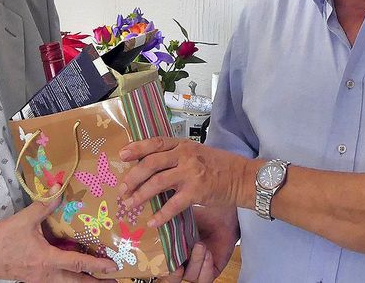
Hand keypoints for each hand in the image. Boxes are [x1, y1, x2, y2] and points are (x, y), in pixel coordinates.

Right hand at [0, 195, 117, 281]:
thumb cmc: (2, 239)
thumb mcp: (24, 220)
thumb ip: (43, 205)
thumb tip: (59, 189)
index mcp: (47, 260)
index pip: (78, 264)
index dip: (97, 265)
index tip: (114, 266)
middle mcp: (47, 274)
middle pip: (77, 282)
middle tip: (114, 281)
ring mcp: (40, 279)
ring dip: (83, 282)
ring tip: (98, 280)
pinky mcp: (34, 279)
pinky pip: (57, 281)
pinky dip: (69, 278)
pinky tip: (73, 273)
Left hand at [118, 137, 252, 228]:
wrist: (243, 178)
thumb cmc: (219, 166)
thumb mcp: (197, 153)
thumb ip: (177, 156)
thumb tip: (151, 166)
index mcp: (183, 144)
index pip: (155, 143)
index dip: (137, 148)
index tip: (121, 155)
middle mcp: (185, 155)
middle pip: (151, 163)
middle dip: (133, 177)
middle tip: (121, 189)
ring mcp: (190, 173)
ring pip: (158, 182)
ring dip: (141, 194)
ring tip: (130, 204)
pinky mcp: (197, 191)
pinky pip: (173, 204)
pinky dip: (161, 214)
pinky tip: (152, 221)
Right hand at [165, 206, 238, 282]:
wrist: (224, 215)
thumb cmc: (203, 216)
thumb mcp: (182, 218)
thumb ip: (167, 222)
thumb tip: (150, 222)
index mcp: (174, 251)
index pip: (163, 266)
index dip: (162, 267)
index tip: (164, 259)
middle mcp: (185, 262)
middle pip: (174, 278)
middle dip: (174, 275)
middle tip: (178, 265)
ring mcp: (198, 268)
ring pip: (191, 276)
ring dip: (195, 261)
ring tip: (200, 245)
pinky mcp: (212, 271)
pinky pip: (206, 280)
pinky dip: (206, 269)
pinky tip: (208, 254)